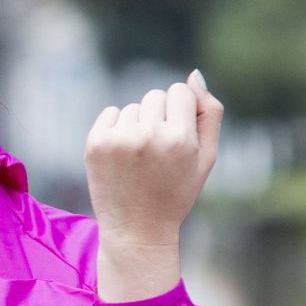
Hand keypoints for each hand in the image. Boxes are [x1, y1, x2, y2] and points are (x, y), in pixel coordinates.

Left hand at [87, 70, 222, 300]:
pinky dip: (116, 128)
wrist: (137, 229)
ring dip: (137, 125)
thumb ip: (209, 114)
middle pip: (155, 95)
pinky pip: (111, 114)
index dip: (181, 112)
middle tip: (158, 152)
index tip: (178, 137)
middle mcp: (147, 136)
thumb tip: (194, 75)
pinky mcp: (95, 144)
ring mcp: (118, 140)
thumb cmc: (177, 192)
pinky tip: (122, 156)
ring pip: (133, 107)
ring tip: (140, 159)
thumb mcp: (206, 157)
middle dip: (159, 117)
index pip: (180, 91)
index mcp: (179, 138)